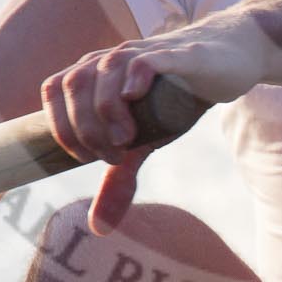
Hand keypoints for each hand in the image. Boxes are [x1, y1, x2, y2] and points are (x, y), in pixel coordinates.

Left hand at [42, 20, 252, 232]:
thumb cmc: (177, 97)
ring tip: (127, 141)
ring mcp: (142, 53)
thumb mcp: (145, 141)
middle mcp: (111, 59)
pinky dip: (133, 80)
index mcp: (94, 73)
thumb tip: (98, 229)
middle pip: (74, 84)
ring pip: (105, 70)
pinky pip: (144, 60)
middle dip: (84, 127)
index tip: (85, 157)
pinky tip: (136, 99)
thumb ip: (119, 178)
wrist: (227, 61)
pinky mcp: (175, 55)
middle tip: (113, 155)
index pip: (54, 90)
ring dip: (107, 111)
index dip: (61, 127)